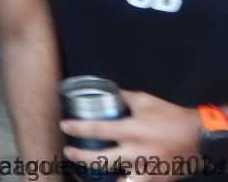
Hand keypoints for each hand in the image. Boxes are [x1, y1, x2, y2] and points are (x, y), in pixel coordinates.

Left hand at [62, 90, 200, 181]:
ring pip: (117, 181)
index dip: (77, 128)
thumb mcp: (144, 100)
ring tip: (85, 173)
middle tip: (69, 151)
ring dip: (99, 177)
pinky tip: (110, 177)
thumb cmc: (170, 116)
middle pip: (99, 159)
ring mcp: (146, 170)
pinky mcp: (155, 181)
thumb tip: (105, 91)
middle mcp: (136, 152)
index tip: (65, 126)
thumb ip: (122, 97)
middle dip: (80, 157)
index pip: (97, 129)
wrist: (200, 136)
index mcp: (132, 130)